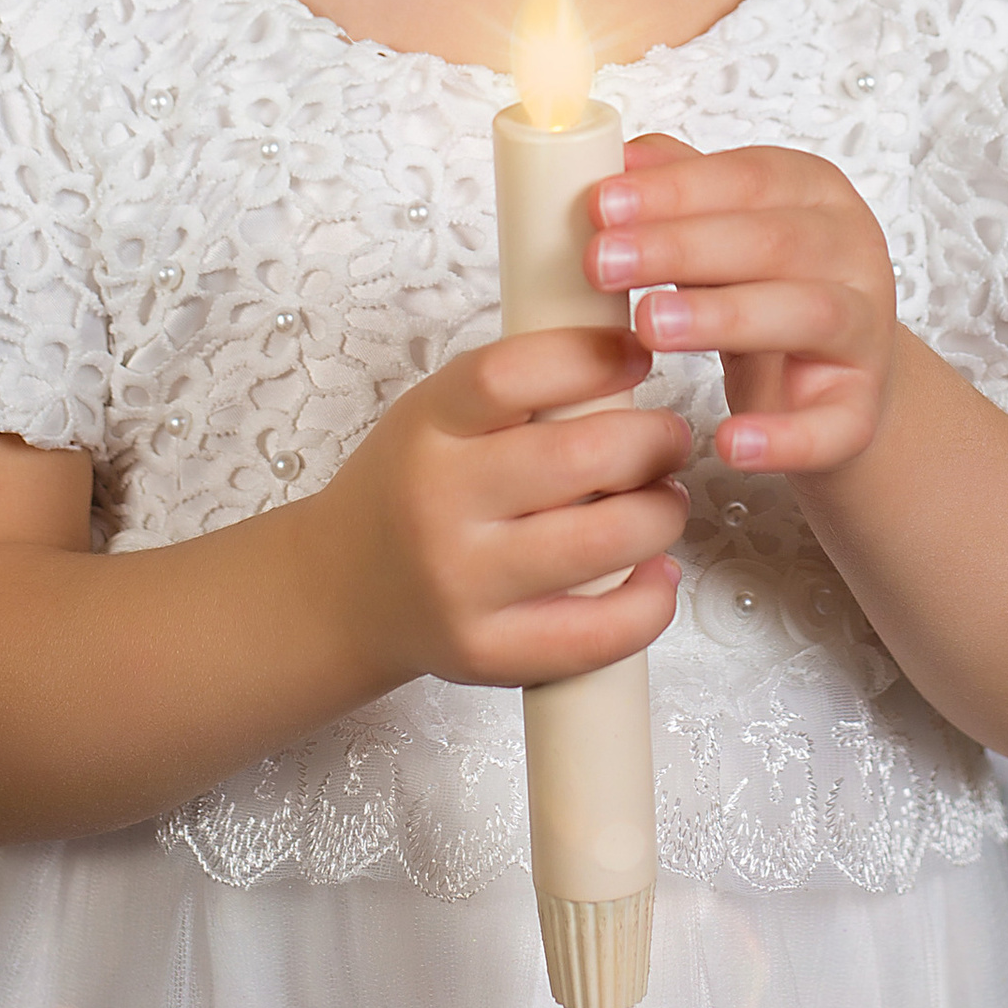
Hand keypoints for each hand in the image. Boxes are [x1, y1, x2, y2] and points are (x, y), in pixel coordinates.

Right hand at [311, 326, 687, 697]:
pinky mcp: (487, 654)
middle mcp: (439, 504)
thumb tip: (627, 355)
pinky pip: (597, 633)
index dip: (592, 355)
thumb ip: (518, 388)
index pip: (513, 373)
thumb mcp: (436, 415)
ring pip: (604, 541)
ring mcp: (463, 586)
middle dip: (653, 441)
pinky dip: (649, 601)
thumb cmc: (410, 490)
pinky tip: (652, 573)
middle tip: (666, 439)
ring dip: (661, 515)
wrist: (341, 592)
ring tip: (662, 501)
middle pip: (579, 457)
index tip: (634, 353)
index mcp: (427, 427)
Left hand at [590, 136, 898, 476]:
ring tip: (648, 326)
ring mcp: (866, 332)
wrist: (835, 381)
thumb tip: (618, 155)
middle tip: (601, 262)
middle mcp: (853, 252)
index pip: (749, 178)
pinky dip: (783, 437)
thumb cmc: (765, 289)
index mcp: (816, 193)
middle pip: (772, 241)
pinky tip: (728, 443)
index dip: (675, 188)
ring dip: (725, 317)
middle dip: (680, 248)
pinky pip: (831, 425)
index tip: (600, 204)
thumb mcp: (725, 229)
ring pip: (807, 314)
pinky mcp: (863, 409)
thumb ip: (679, 188)